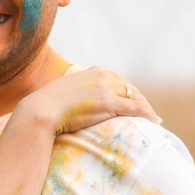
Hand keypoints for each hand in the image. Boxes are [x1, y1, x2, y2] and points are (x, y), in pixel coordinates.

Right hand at [20, 67, 159, 134]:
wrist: (40, 110)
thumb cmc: (47, 106)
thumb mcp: (66, 93)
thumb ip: (78, 93)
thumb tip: (79, 103)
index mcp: (93, 71)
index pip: (119, 81)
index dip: (130, 94)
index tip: (135, 103)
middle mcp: (102, 75)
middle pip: (130, 88)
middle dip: (141, 101)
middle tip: (149, 115)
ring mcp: (106, 88)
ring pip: (135, 98)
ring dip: (146, 109)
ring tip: (153, 120)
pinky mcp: (108, 103)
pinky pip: (135, 109)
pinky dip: (147, 115)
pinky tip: (154, 123)